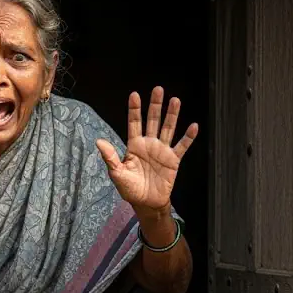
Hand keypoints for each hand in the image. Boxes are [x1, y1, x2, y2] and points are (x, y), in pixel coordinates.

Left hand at [96, 86, 197, 215]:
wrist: (146, 203)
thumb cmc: (130, 189)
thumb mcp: (117, 173)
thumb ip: (110, 157)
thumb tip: (98, 141)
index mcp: (134, 145)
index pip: (134, 123)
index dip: (134, 109)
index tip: (134, 95)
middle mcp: (149, 144)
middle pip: (152, 120)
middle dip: (155, 105)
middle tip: (158, 89)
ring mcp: (162, 151)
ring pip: (167, 128)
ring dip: (172, 115)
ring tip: (175, 100)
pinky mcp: (173, 160)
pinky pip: (182, 146)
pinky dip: (188, 137)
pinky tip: (193, 126)